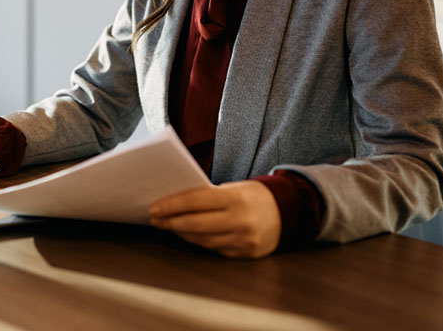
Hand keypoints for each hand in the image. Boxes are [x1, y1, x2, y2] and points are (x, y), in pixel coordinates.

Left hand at [148, 180, 280, 258]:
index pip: (195, 202)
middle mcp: (241, 221)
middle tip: (156, 219)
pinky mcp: (245, 254)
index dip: (171, 206)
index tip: (155, 207)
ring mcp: (244, 240)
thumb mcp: (233, 188)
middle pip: (195, 224)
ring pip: (203, 240)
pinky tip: (187, 235)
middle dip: (171, 222)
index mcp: (235, 199)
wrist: (287, 212)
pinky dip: (198, 242)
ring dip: (181, 233)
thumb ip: (208, 196)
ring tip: (168, 225)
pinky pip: (214, 249)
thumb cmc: (252, 196)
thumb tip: (174, 202)